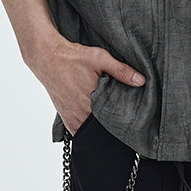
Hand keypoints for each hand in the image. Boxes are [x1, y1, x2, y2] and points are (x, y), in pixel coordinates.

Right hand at [30, 34, 145, 135]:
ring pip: (92, 131)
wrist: (48, 58)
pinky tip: (95, 119)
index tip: (132, 118)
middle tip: (122, 116)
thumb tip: (142, 81)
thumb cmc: (74, 58)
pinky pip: (80, 132)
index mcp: (93, 102)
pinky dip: (89, 128)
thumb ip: (121, 71)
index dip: (124, 119)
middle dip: (113, 123)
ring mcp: (73, 118)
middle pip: (104, 127)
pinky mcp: (66, 119)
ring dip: (100, 126)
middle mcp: (82, 114)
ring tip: (108, 116)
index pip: (114, 120)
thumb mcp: (101, 59)